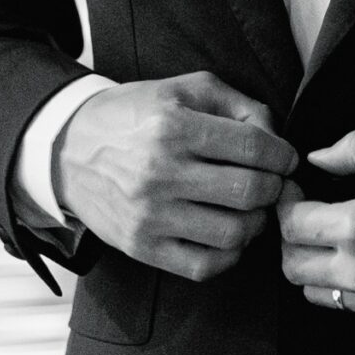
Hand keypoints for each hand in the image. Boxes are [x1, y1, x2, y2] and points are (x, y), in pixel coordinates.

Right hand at [53, 70, 296, 284]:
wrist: (68, 149)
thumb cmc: (134, 115)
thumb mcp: (183, 88)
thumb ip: (237, 104)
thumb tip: (275, 138)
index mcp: (173, 127)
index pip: (253, 148)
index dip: (282, 156)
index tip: (286, 159)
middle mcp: (161, 173)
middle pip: (248, 192)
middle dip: (275, 189)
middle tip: (274, 184)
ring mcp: (149, 216)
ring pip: (232, 233)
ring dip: (256, 224)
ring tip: (252, 210)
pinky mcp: (140, 247)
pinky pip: (202, 265)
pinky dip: (228, 255)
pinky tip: (228, 235)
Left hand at [277, 130, 354, 322]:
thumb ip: (354, 149)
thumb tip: (318, 158)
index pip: (291, 223)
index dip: (287, 201)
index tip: (296, 188)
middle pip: (290, 264)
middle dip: (290, 235)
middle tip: (306, 212)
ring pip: (311, 290)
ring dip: (310, 263)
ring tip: (329, 236)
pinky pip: (344, 305)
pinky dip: (338, 283)